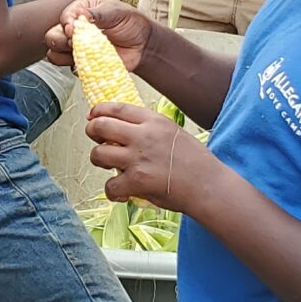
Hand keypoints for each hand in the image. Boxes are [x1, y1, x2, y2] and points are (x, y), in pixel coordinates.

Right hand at [46, 0, 153, 72]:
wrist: (143, 45)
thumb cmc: (131, 24)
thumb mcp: (117, 12)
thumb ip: (98, 13)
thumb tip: (81, 15)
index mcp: (81, 10)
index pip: (64, 16)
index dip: (66, 23)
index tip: (73, 29)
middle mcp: (75, 29)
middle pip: (52, 36)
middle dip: (61, 40)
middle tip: (77, 41)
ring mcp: (76, 48)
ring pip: (54, 54)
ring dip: (65, 55)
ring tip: (85, 52)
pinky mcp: (82, 64)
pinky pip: (70, 68)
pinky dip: (78, 67)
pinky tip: (93, 62)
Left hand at [86, 106, 207, 210]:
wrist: (208, 185)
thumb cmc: (196, 162)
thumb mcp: (174, 132)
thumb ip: (150, 128)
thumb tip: (126, 130)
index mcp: (154, 121)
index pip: (117, 108)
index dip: (99, 110)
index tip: (92, 115)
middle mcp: (143, 136)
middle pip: (100, 126)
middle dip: (92, 132)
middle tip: (96, 140)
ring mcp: (137, 159)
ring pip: (98, 154)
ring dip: (99, 161)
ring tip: (110, 167)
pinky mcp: (136, 182)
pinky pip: (109, 185)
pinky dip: (112, 191)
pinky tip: (121, 193)